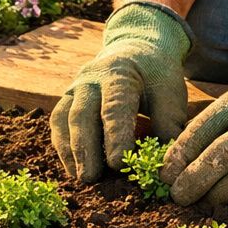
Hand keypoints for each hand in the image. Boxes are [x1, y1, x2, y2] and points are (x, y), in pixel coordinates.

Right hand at [51, 2, 191, 181]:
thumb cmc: (155, 76)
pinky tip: (73, 167)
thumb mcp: (170, 92)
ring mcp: (74, 87)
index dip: (115, 135)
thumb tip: (166, 161)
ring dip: (71, 150)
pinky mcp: (66, 98)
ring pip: (64, 118)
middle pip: (82, 114)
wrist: (135, 50)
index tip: (118, 163)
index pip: (115, 107)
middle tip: (91, 177)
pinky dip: (63, 146)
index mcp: (120, 74)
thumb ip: (169, 123)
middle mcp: (90, 79)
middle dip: (85, 148)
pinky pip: (57, 122)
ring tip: (80, 177)